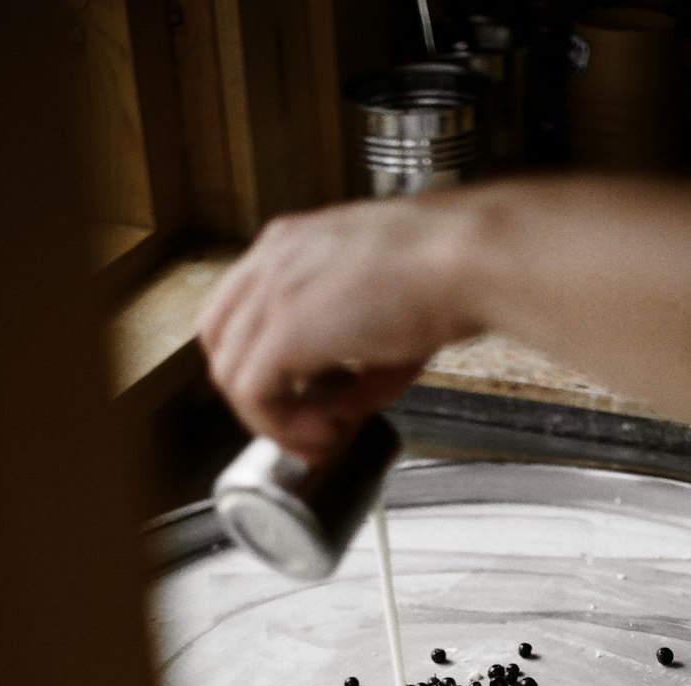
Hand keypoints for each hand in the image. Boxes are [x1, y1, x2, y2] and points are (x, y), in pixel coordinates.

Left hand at [199, 195, 479, 461]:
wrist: (469, 259)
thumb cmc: (451, 271)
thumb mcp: (393, 316)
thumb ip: (360, 365)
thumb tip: (347, 406)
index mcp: (295, 244)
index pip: (242, 309)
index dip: (262, 363)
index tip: (299, 396)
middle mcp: (274, 259)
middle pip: (221, 340)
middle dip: (255, 394)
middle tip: (302, 425)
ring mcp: (273, 291)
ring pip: (230, 373)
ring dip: (272, 419)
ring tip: (321, 437)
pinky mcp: (284, 330)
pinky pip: (254, 396)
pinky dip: (282, 427)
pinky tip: (327, 434)